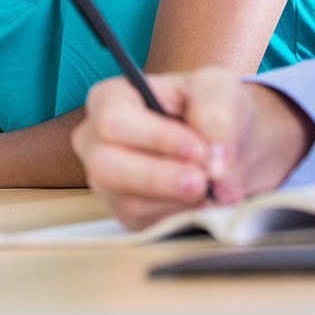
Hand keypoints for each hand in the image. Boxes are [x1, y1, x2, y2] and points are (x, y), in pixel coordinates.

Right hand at [71, 69, 314, 228]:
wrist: (219, 145)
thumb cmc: (207, 106)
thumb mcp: (217, 89)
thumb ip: (217, 117)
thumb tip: (215, 164)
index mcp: (108, 98)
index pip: (114, 121)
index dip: (157, 138)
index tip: (199, 150)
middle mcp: (95, 140)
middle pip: (105, 166)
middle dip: (160, 177)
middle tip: (204, 181)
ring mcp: (106, 180)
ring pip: (127, 202)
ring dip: (176, 200)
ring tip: (210, 188)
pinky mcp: (124, 214)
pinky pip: (145, 225)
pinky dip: (179, 217)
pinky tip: (199, 200)